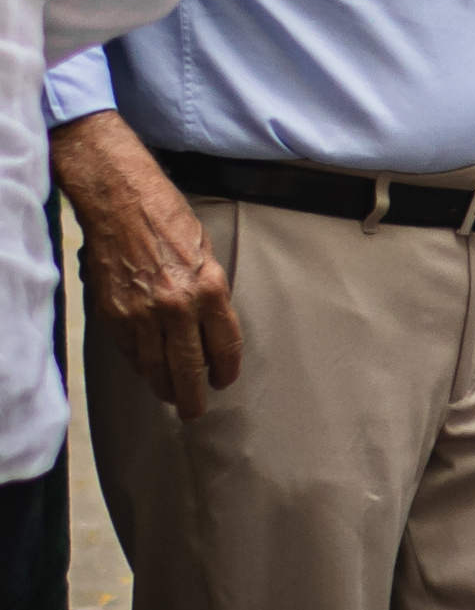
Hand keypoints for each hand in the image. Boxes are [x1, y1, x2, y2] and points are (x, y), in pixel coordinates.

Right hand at [50, 112, 242, 418]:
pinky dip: (140, 365)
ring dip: (165, 386)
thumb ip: (212, 293)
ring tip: (172, 396)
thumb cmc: (168, 219)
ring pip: (155, 366)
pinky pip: (130, 352)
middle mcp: (177, 305)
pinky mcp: (114, 313)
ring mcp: (142, 313)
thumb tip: (211, 328)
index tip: (225, 380)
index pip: (225, 346)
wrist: (121, 201)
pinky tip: (147, 371)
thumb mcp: (207, 254)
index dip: (226, 369)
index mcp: (209, 288)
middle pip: (189, 367)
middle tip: (196, 408)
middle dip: (194, 394)